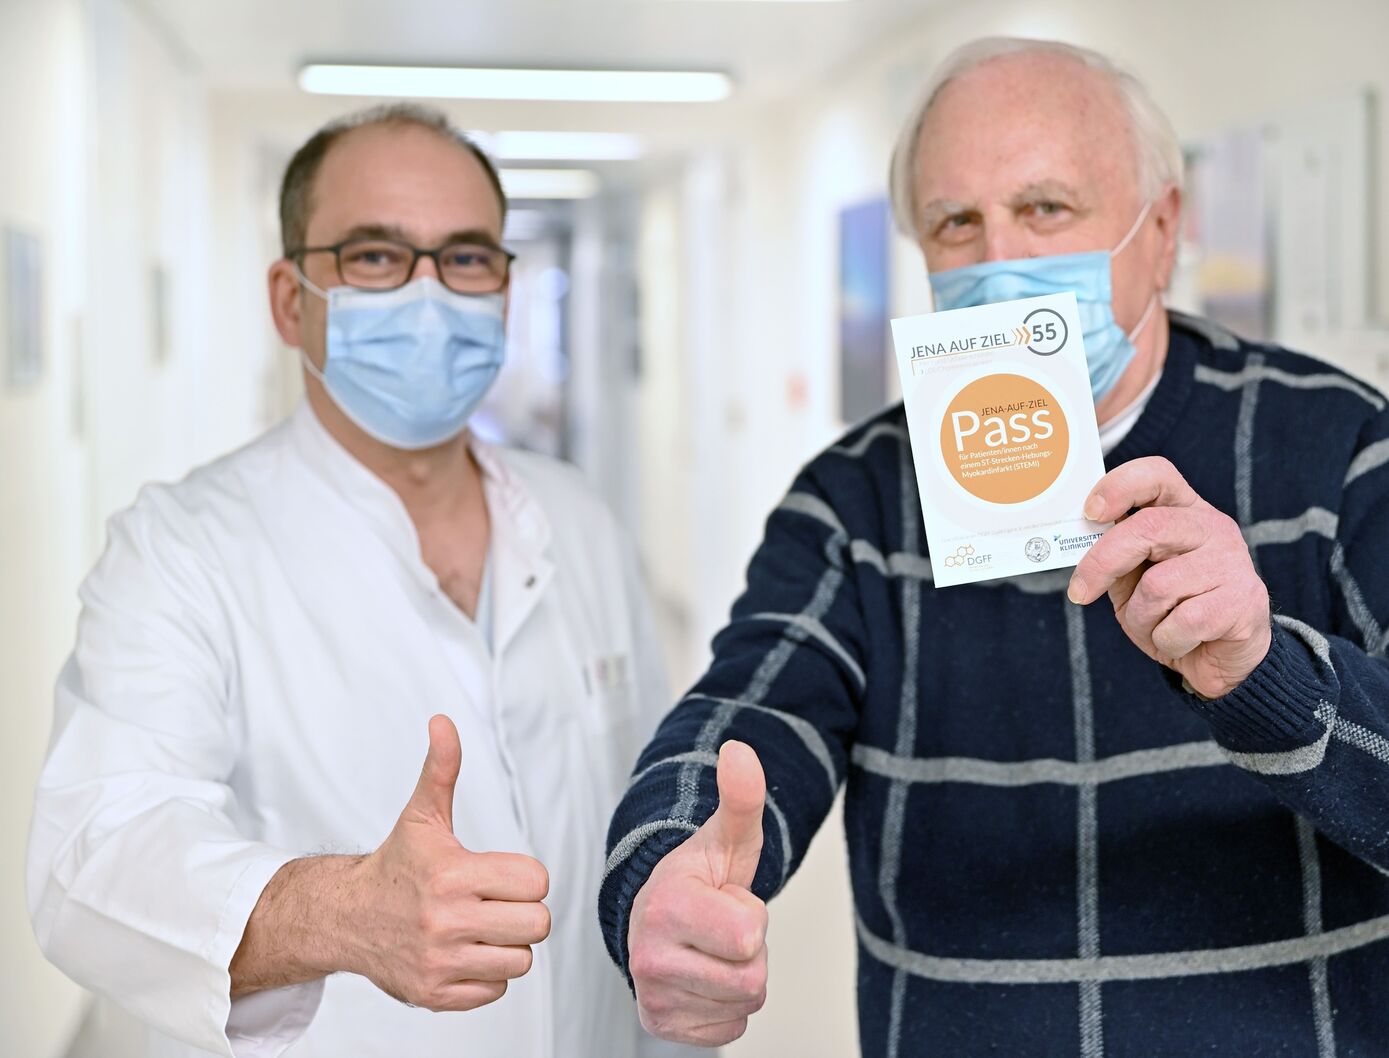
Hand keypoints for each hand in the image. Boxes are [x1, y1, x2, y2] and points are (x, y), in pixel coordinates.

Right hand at [348, 714, 550, 1010]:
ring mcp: (441, 962)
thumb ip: (441, 768)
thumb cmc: (396, 865)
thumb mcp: (421, 815)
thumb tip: (443, 722)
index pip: (536, 882)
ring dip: (507, 944)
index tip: (499, 873)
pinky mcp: (435, 995)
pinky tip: (464, 952)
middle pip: (537, 924)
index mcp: (452, 874)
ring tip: (479, 926)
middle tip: (495, 901)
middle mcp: (446, 921)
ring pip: (522, 960)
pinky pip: (497, 990)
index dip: (524, 876)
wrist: (346, 918)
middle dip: (522, 911)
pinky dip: (487, 974)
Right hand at [628, 741, 769, 1045]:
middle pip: (753, 979)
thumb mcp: (726, 839)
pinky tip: (704, 977)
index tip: (724, 900)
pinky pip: (730, 1031)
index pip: (750, 936)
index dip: (751, 916)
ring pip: (744, 1006)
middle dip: (750, 952)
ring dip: (739, 978)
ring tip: (712, 949)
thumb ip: (741, 798)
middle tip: (722, 928)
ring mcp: (653, 997)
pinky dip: (725, 1008)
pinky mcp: (659, 1026)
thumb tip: (740, 751)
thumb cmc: (697, 880)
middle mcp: (649, 958)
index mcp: (667, 907)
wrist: (656, 916)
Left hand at [1068, 456, 1270, 698]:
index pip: (1156, 475)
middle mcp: (1212, 528)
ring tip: (1155, 626)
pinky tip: (1181, 641)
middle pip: (1148, 527)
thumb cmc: (1172, 611)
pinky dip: (1166, 640)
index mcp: (1184, 511)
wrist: (1224, 657)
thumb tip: (1079, 541)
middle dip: (1103, 562)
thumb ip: (1114, 557)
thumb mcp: (1134, 580)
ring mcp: (1232, 563)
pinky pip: (1181, 623)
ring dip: (1140, 618)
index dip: (1118, 487)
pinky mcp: (1242, 602)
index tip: (1090, 513)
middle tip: (1080, 591)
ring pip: (1158, 586)